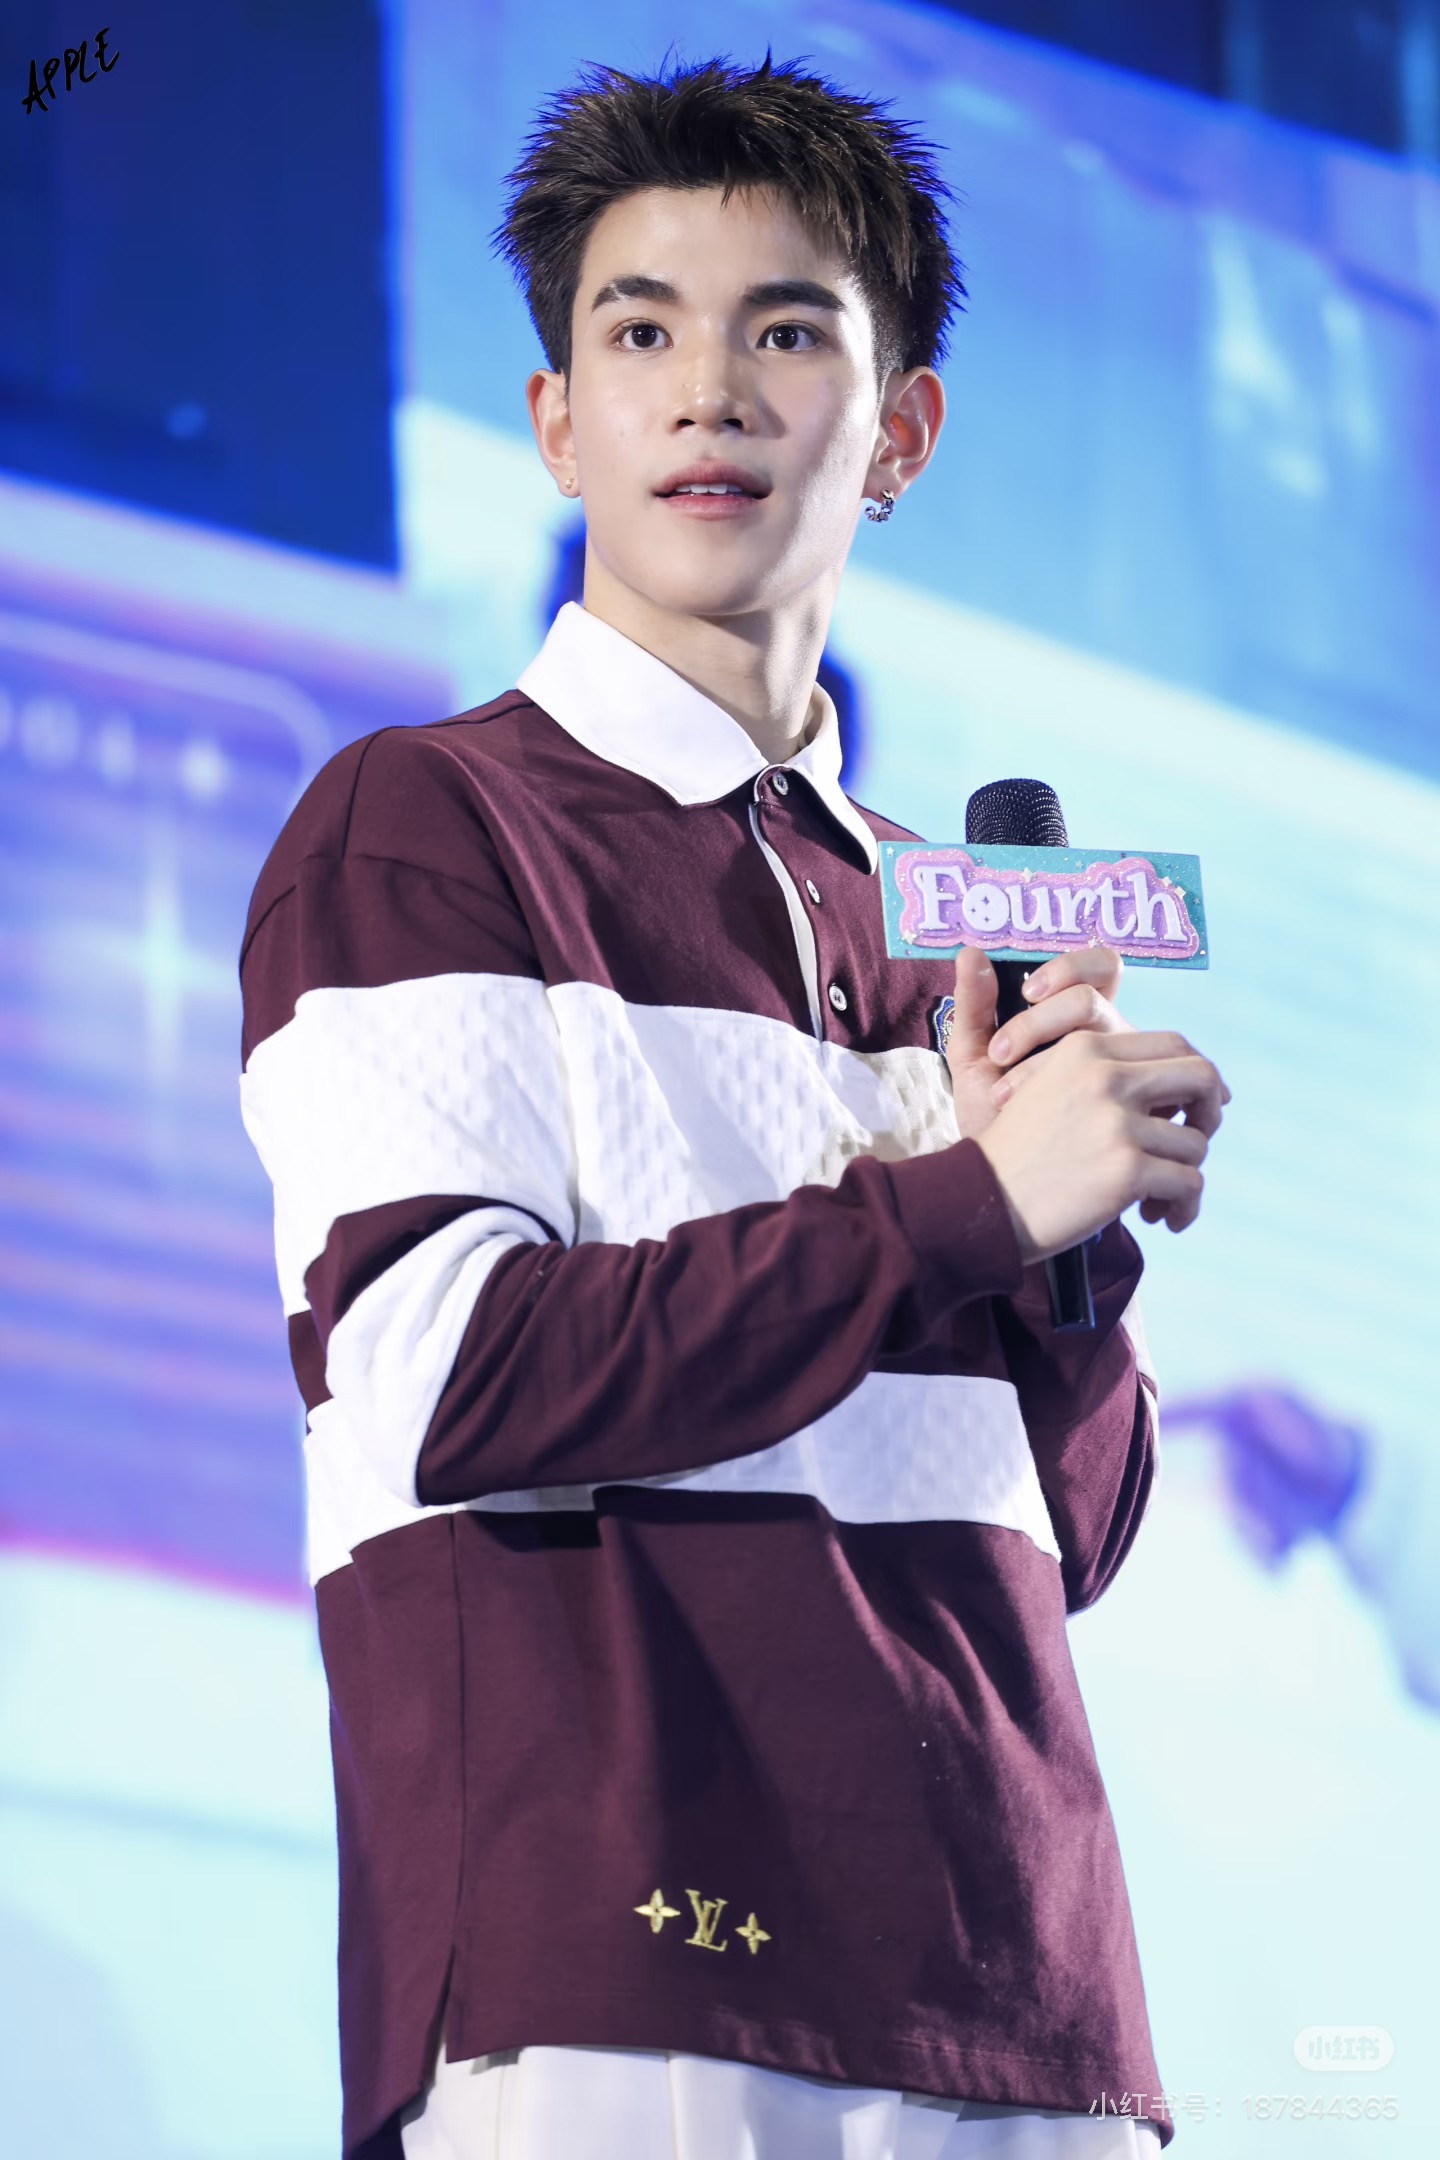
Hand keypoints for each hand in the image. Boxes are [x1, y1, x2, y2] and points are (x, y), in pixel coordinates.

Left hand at [944, 944, 1129, 1141]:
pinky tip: (1034, 1122)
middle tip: (999, 1055)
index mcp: (1083, 1016)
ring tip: (1004, 1099)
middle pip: (1096, 998)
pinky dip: (1066, 1098)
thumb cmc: (995, 1112)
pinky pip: (1116, 1091)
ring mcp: (1129, 1075)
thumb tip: (970, 950)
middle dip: (1039, 1021)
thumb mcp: (976, 1058)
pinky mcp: (1137, 1113)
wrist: (1003, 1181)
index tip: (1027, 992)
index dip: (1070, 966)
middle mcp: (1113, 1039)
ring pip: (1104, 1040)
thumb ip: (973, 1006)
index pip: (1101, 967)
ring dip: (1043, 1063)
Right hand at [973, 1027, 1229, 1260]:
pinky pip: (1189, 1185)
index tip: (1193, 1111)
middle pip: (1202, 1077)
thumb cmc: (1016, 1155)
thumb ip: (1107, 1077)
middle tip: (1191, 1146)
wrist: (976, 1201)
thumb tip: (1191, 1088)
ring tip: (1155, 1198)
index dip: (1194, 1079)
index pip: (1174, 1044)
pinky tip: (1159, 1219)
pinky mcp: (1126, 1169)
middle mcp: (1106, 1076)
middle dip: (1210, 1115)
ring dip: (1184, 1176)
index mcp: (1086, 1049)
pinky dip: (1182, 1208)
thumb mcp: (1050, 1089)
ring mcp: (1118, 1122)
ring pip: (1196, 1144)